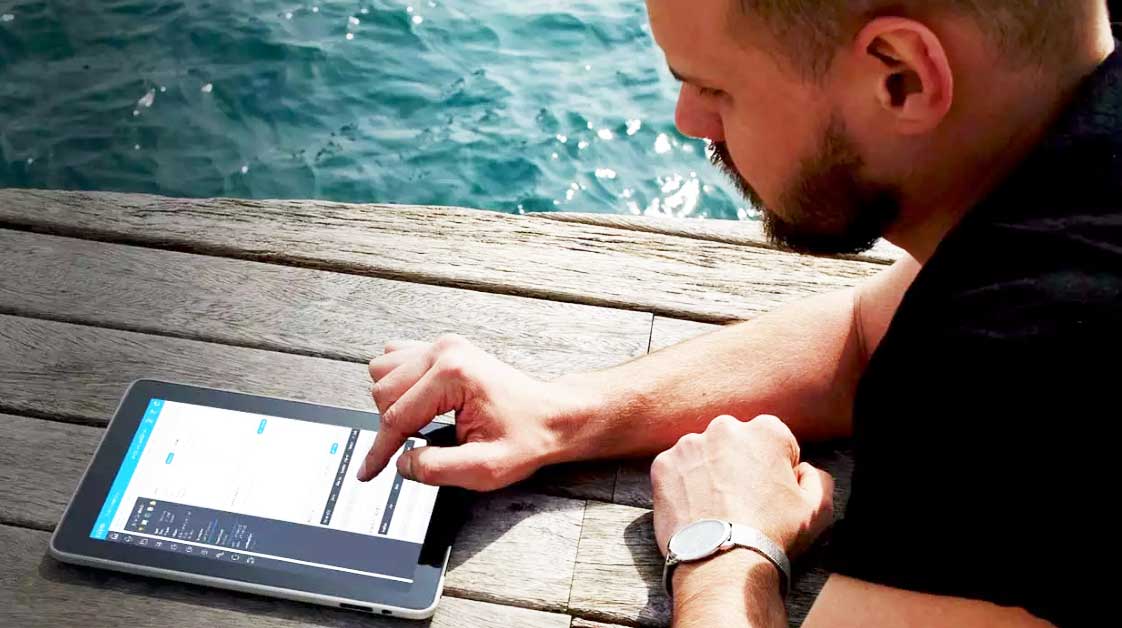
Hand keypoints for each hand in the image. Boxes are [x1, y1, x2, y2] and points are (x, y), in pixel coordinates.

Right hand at [357, 334, 578, 490]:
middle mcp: (444, 351)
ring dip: (391, 403)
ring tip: (417, 426)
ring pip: (384, 372)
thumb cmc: (528, 436)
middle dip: (390, 426)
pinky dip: (398, 385)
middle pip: (384, 391)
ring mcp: (443, 345)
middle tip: (410, 450)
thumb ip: (438, 469)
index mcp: (453, 375)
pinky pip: (396, 360)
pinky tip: (417, 405)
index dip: (380, 450)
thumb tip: (403, 463)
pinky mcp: (443, 348)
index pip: (397, 416)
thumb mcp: (485, 468)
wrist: (552, 415)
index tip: (368, 472)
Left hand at [651, 414, 833, 559]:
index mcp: (766, 430)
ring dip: (709, 472)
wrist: (722, 561)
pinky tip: (694, 510)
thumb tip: (803, 469)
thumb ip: (817, 477)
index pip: (775, 441)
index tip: (769, 492)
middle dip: (739, 464)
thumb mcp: (817, 508)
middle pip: (736, 443)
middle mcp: (725, 427)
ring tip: (716, 508)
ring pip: (704, 454)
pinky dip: (683, 485)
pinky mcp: (663, 465)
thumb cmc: (772, 535)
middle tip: (741, 501)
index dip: (775, 468)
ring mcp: (689, 445)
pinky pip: (676, 470)